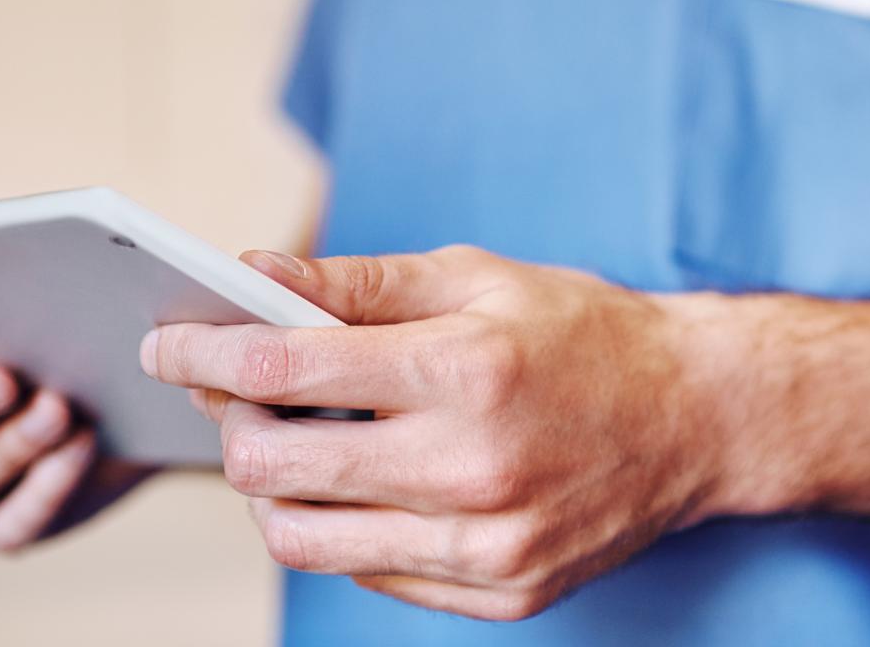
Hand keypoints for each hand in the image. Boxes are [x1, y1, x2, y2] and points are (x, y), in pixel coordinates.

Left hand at [140, 246, 731, 620]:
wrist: (699, 417)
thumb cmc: (584, 334)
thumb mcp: (474, 278)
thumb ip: (355, 284)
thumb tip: (252, 275)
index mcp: (466, 370)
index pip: (287, 368)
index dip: (206, 352)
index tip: (171, 344)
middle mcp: (473, 468)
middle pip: (273, 469)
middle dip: (231, 424)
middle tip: (239, 392)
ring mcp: (487, 546)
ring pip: (305, 539)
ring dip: (275, 487)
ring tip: (297, 440)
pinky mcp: (501, 594)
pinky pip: (369, 574)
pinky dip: (346, 525)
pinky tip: (371, 480)